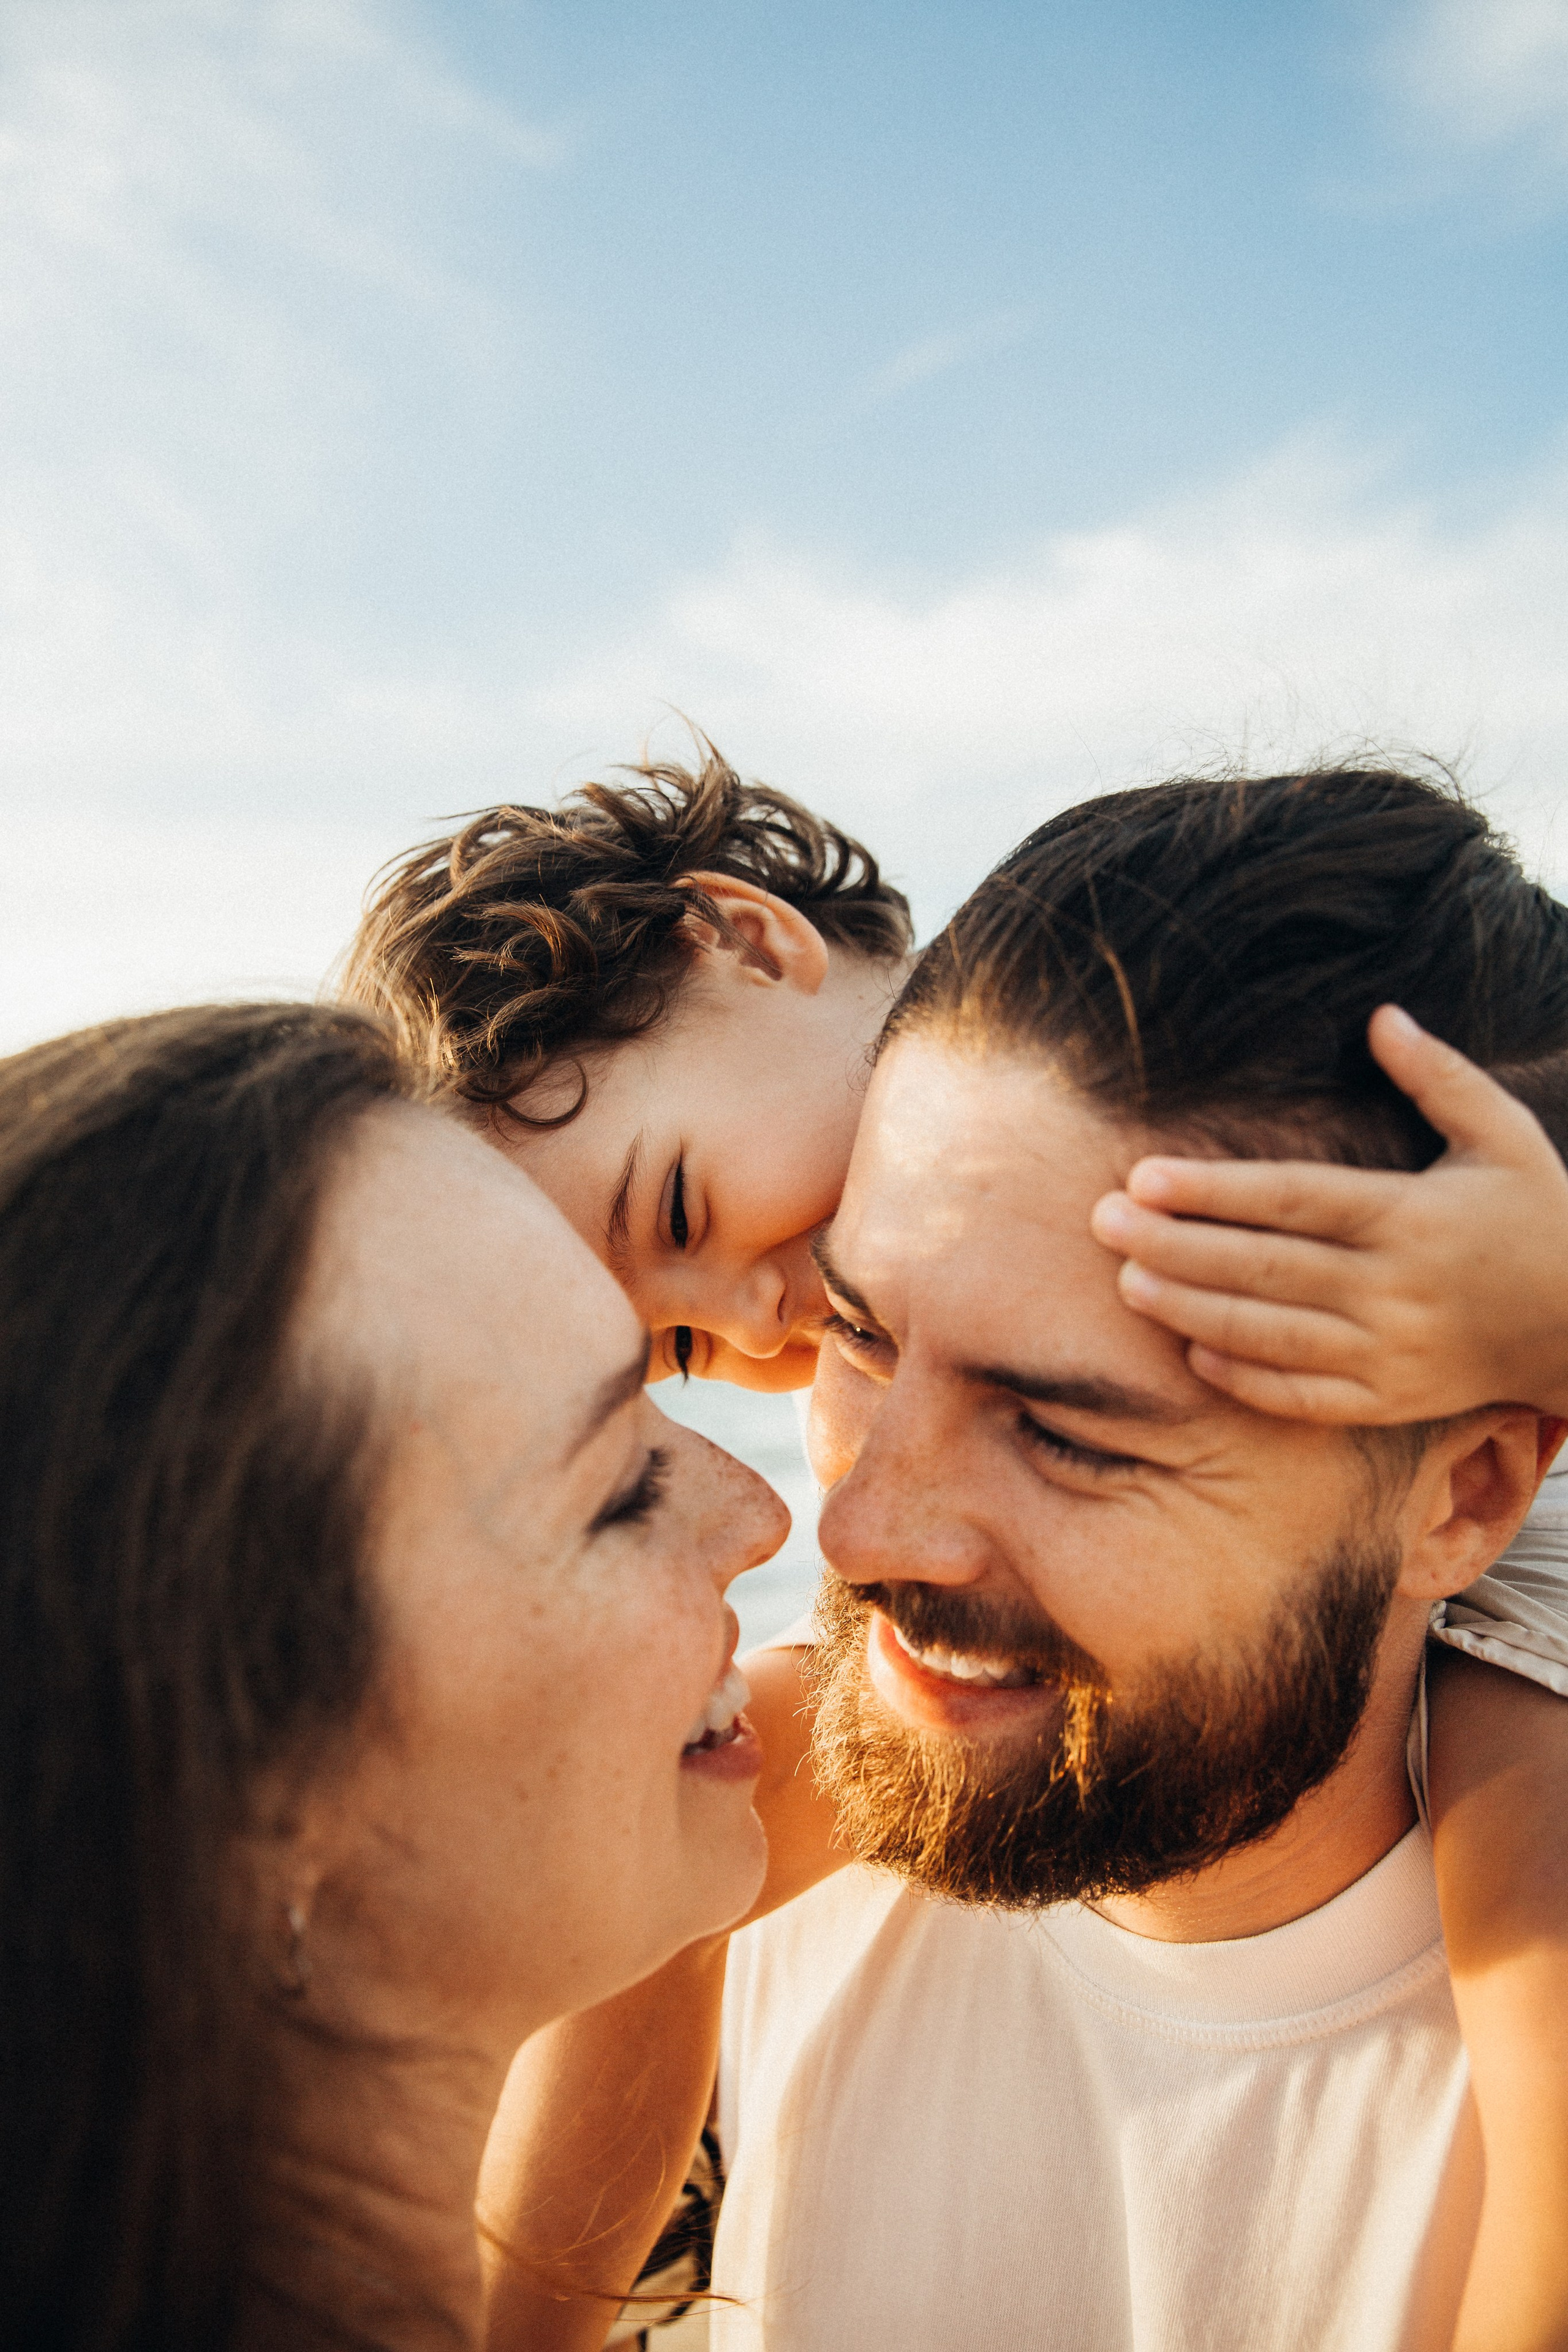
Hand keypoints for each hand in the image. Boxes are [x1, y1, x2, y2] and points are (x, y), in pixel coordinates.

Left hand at [1088, 1005, 1567, 1423]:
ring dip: (1189, 1310)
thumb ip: (1439, 1076)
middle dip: (1174, 1246)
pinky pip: (1304, 1397)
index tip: (1144, 1176)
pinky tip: (1193, 1352)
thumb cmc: (1543, 1217)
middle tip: (1099, 1223)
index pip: (1291, 1199)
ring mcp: (1390, 1352)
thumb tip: (1381, 1015)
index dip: (1213, 1190)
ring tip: (1125, 1281)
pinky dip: (1245, 1378)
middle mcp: (1394, 1288)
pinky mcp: (1391, 1400)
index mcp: (1411, 1216)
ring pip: (1269, 1334)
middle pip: (1263, 1268)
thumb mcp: (1503, 1135)